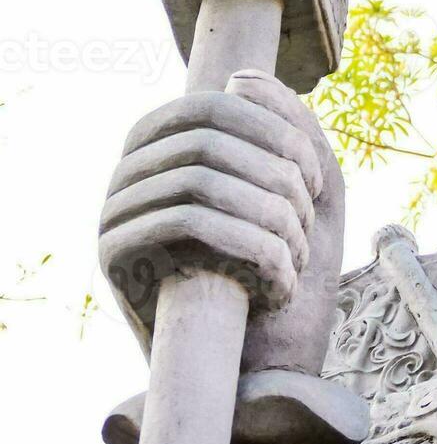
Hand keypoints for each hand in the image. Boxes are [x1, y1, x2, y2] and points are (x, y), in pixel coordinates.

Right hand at [100, 70, 337, 334]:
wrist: (263, 364)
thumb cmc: (285, 265)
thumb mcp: (307, 189)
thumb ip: (291, 126)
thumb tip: (241, 79)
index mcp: (174, 141)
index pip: (220, 104)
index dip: (279, 135)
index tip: (314, 185)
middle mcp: (135, 168)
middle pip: (212, 141)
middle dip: (279, 186)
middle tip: (308, 234)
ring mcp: (117, 210)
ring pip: (202, 182)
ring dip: (272, 225)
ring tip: (297, 264)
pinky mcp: (116, 256)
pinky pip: (187, 225)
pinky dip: (253, 254)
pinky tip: (276, 289)